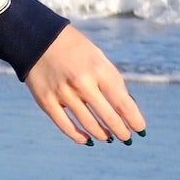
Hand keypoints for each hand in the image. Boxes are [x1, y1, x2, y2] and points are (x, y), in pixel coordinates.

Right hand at [25, 25, 144, 144]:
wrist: (39, 39)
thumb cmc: (76, 50)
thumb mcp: (99, 59)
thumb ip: (112, 82)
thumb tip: (126, 111)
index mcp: (99, 70)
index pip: (123, 103)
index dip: (134, 120)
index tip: (140, 129)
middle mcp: (82, 83)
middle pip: (108, 116)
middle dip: (121, 131)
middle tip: (127, 138)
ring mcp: (63, 93)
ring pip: (88, 124)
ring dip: (102, 134)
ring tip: (109, 138)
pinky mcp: (46, 101)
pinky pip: (65, 125)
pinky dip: (78, 136)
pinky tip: (87, 140)